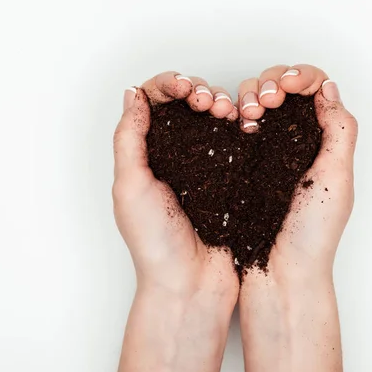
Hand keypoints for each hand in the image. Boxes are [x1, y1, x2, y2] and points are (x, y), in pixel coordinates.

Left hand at [113, 72, 239, 371]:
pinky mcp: (229, 178)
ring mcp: (204, 166)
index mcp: (145, 154)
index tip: (185, 89)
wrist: (191, 284)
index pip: (153, 103)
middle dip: (197, 91)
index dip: (168, 86)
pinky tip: (242, 122)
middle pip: (185, 104)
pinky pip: (233, 140)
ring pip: (212, 117)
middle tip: (207, 103)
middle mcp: (174, 155)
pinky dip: (238, 124)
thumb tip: (133, 93)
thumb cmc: (155, 244)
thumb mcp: (130, 186)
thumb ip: (129, 138)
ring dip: (220, 103)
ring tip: (226, 112)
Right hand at [238, 65, 357, 371]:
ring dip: (251, 95)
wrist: (277, 275)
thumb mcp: (337, 180)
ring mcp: (267, 150)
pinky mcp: (241, 162)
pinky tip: (237, 124)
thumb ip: (339, 131)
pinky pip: (235, 125)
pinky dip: (235, 114)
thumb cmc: (311, 236)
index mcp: (323, 142)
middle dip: (272, 82)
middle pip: (283, 87)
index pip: (315, 89)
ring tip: (249, 116)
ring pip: (256, 101)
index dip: (300, 77)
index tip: (287, 88)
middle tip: (265, 103)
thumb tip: (327, 88)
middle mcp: (296, 141)